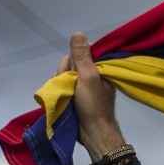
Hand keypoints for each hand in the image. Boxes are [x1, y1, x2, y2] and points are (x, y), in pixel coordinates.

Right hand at [56, 32, 124, 160]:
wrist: (92, 131)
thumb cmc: (94, 104)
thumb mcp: (88, 77)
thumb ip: (83, 56)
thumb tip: (78, 33)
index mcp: (103, 67)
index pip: (86, 49)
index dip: (77, 57)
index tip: (77, 67)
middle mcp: (95, 73)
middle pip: (72, 61)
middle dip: (67, 71)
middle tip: (72, 84)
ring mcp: (84, 83)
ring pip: (65, 72)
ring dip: (61, 81)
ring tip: (67, 93)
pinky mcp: (76, 92)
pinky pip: (63, 82)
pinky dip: (60, 88)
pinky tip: (62, 96)